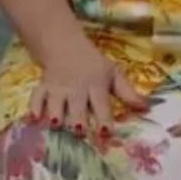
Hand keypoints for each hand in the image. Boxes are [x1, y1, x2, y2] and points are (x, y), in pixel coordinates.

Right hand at [27, 40, 147, 137]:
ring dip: (55, 115)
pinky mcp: (43, 87)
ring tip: (56, 125)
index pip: (101, 105)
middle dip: (77, 120)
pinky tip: (33, 119)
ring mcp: (58, 88)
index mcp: (96, 86)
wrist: (65, 46)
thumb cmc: (93, 65)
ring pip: (55, 104)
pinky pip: (36, 97)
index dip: (104, 120)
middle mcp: (76, 89)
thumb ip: (128, 93)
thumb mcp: (113, 74)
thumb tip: (147, 107)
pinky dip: (34, 108)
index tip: (106, 134)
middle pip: (76, 107)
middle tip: (79, 132)